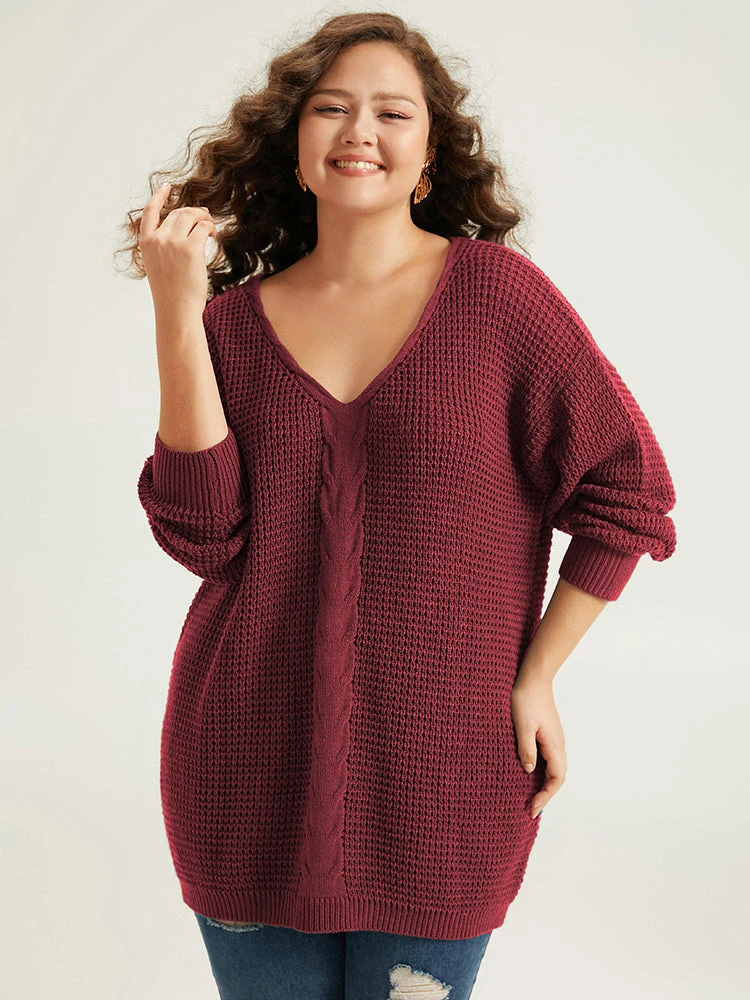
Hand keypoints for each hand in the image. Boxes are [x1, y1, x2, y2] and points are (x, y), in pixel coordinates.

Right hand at [138, 182, 217, 318]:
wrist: (176, 309)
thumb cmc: (171, 293)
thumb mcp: (160, 265)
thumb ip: (166, 246)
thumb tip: (189, 227)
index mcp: (147, 243)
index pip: (150, 212)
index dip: (159, 197)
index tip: (167, 187)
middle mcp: (158, 239)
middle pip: (177, 213)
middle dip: (193, 213)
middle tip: (205, 218)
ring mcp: (173, 242)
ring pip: (191, 216)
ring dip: (204, 218)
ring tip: (211, 228)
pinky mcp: (191, 248)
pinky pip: (203, 227)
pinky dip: (210, 228)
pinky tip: (213, 235)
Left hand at [511, 674, 566, 818]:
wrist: (533, 677)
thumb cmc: (526, 698)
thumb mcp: (521, 725)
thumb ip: (526, 749)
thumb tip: (528, 770)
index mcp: (554, 744)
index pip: (556, 779)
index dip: (545, 796)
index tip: (532, 808)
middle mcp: (558, 744)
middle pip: (557, 777)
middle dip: (545, 795)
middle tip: (529, 809)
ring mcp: (553, 739)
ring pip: (552, 768)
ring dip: (543, 784)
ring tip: (528, 797)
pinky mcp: (547, 734)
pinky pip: (547, 759)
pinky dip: (540, 772)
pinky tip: (527, 774)